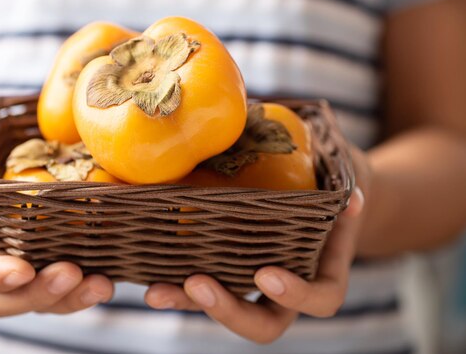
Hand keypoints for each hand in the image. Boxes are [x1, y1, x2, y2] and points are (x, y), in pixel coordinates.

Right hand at [0, 111, 113, 316]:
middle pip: (1, 297)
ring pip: (33, 300)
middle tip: (74, 275)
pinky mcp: (42, 259)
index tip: (22, 271)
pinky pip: (58, 287)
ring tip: (102, 285)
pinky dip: (82, 288)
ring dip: (67, 299)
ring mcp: (12, 262)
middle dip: (37, 295)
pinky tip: (109, 277)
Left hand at [145, 146, 369, 343]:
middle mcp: (286, 287)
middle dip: (227, 310)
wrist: (313, 178)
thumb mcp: (345, 175)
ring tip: (154, 290)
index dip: (295, 295)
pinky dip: (174, 277)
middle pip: (263, 323)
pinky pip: (200, 279)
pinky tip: (145, 268)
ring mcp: (250, 280)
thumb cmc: (332, 178)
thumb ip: (348, 187)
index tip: (265, 273)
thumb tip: (351, 199)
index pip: (320, 299)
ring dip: (187, 301)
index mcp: (322, 271)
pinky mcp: (223, 264)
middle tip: (196, 283)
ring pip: (222, 307)